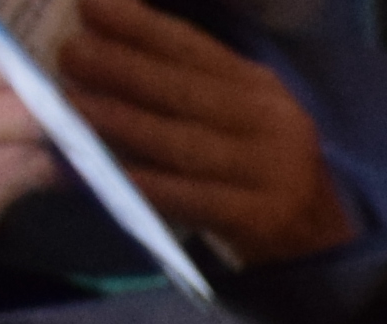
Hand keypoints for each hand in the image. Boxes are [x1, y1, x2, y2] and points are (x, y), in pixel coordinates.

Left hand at [50, 0, 349, 263]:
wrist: (315, 237)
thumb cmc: (252, 164)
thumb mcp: (236, 109)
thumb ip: (186, 78)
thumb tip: (107, 41)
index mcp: (258, 87)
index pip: (195, 49)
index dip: (141, 27)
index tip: (91, 7)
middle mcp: (269, 122)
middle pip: (185, 91)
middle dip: (121, 69)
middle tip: (70, 56)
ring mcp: (268, 172)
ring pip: (183, 143)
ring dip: (122, 122)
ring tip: (73, 107)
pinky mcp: (260, 217)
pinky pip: (192, 198)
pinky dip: (146, 184)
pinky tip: (107, 173)